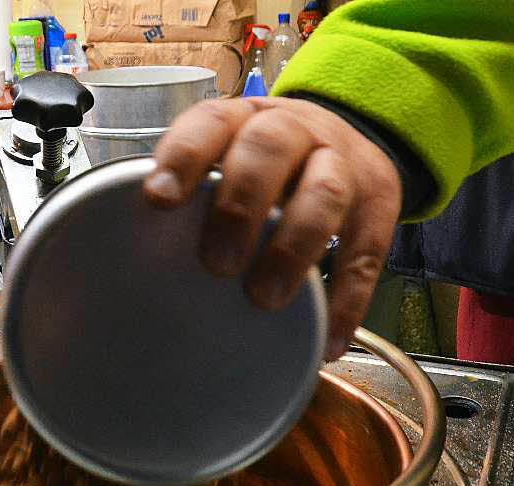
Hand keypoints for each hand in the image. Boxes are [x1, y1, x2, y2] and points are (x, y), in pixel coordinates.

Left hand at [142, 97, 402, 360]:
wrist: (353, 134)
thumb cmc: (269, 161)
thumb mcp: (232, 155)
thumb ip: (196, 191)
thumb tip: (134, 262)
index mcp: (246, 118)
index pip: (213, 122)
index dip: (185, 157)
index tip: (159, 199)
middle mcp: (296, 131)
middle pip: (270, 150)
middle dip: (240, 207)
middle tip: (216, 264)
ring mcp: (342, 166)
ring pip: (324, 195)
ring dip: (292, 248)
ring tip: (265, 297)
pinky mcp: (379, 208)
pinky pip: (367, 254)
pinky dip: (347, 300)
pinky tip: (328, 338)